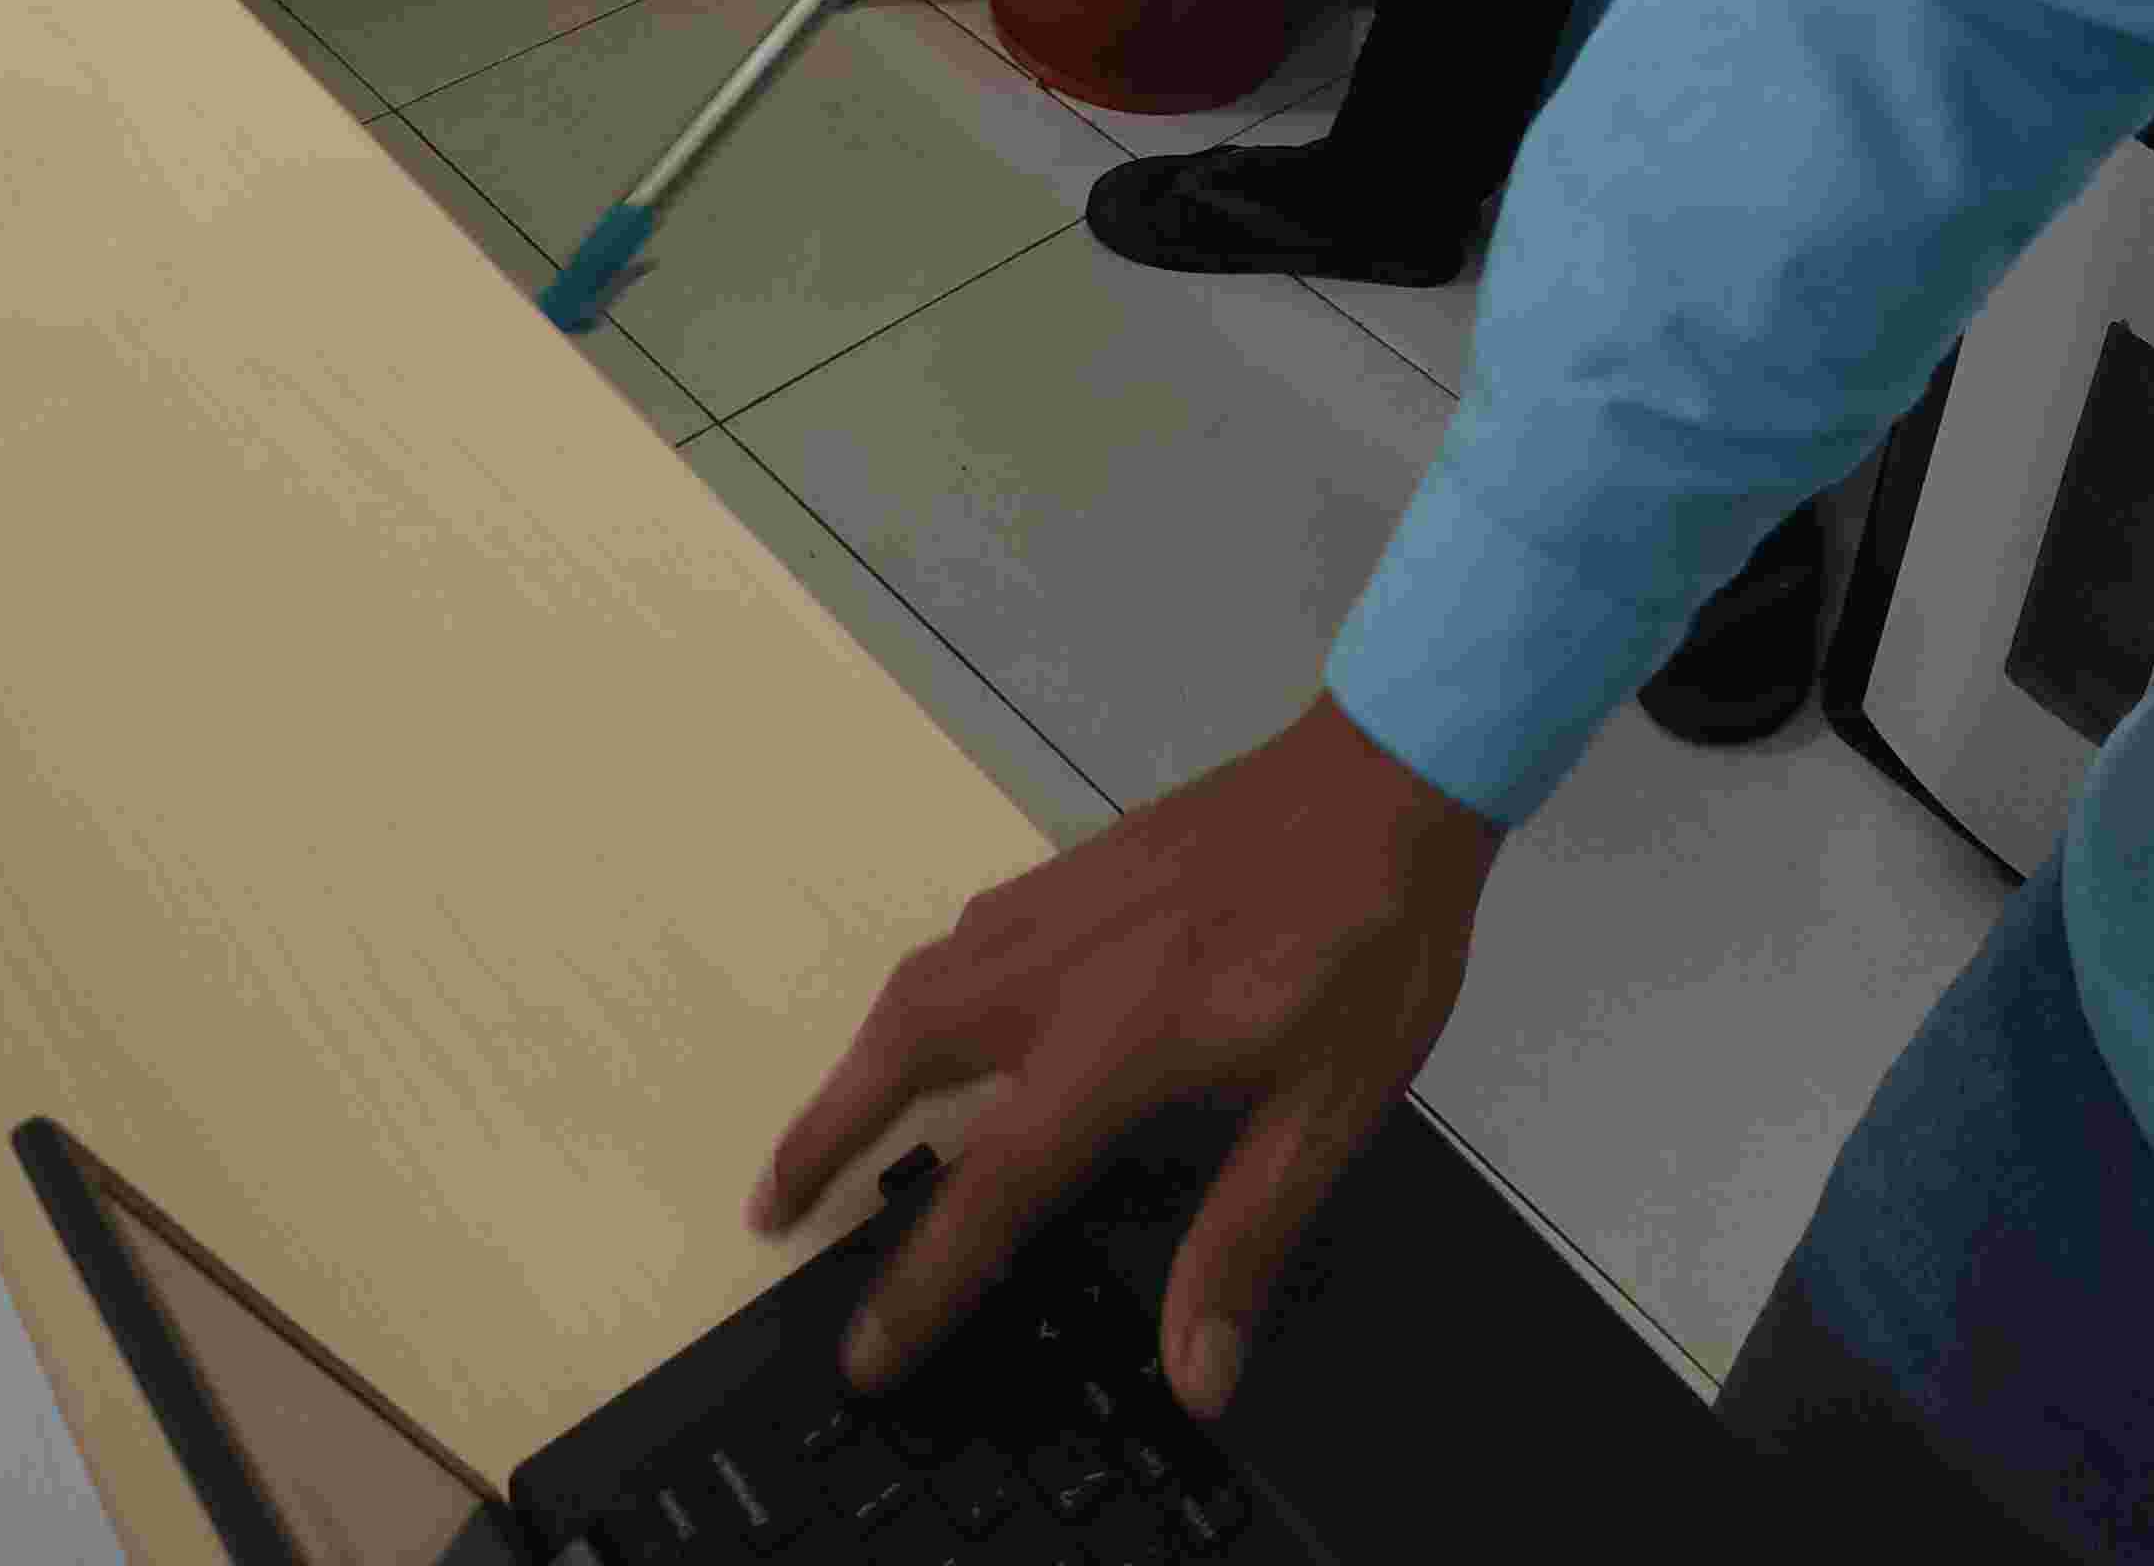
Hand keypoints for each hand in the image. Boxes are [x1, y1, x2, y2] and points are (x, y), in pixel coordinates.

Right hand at [745, 695, 1503, 1421]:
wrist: (1382, 781)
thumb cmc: (1368, 944)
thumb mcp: (1330, 1111)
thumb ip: (1245, 1238)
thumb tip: (1197, 1371)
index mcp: (1121, 1040)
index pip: (992, 1183)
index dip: (922, 1280)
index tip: (866, 1351)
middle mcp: (1062, 968)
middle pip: (905, 1056)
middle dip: (826, 1138)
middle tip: (771, 1208)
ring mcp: (1061, 904)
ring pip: (920, 986)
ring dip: (859, 1063)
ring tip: (825, 1127)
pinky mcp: (1078, 866)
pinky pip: (962, 939)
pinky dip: (917, 993)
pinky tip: (933, 1014)